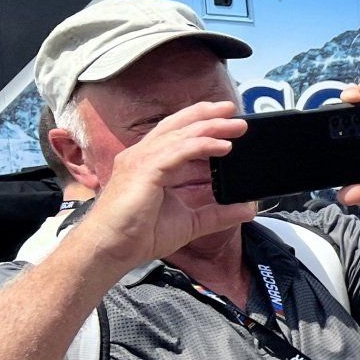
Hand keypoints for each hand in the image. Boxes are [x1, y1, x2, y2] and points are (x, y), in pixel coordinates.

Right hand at [71, 100, 255, 273]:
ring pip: (181, 134)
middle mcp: (143, 156)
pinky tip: (223, 146)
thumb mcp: (191, 222)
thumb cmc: (138, 235)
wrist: (112, 249)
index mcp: (150, 163)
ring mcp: (141, 161)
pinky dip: (202, 145)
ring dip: (211, 127)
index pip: (177, 135)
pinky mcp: (144, 170)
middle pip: (178, 126)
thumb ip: (218, 214)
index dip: (201, 125)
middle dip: (207, 115)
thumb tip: (247, 209)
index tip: (227, 123)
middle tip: (233, 110)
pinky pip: (178, 151)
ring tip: (236, 125)